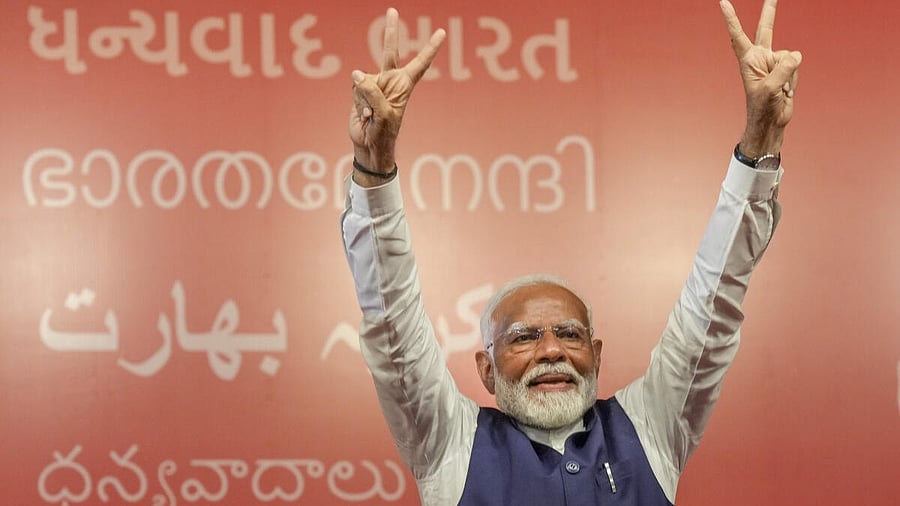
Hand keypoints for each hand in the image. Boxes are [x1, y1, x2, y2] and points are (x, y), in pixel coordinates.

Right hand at [349, 8, 445, 183]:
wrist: (369, 146)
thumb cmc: (383, 134)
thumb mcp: (382, 115)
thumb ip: (371, 92)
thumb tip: (357, 73)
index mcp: (404, 85)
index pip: (420, 63)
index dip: (430, 48)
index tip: (441, 33)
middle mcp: (390, 81)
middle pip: (390, 51)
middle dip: (391, 31)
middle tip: (393, 10)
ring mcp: (374, 84)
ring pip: (364, 79)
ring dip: (364, 98)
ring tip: (370, 116)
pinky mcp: (360, 91)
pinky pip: (355, 88)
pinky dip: (357, 101)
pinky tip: (363, 114)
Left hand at [720, 0, 801, 157]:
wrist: (770, 121)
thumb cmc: (762, 107)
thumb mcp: (771, 88)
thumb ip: (784, 68)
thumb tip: (795, 54)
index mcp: (748, 60)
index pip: (738, 35)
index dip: (732, 19)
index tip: (723, 3)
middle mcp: (759, 58)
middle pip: (765, 29)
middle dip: (769, 12)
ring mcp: (773, 63)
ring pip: (789, 56)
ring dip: (789, 75)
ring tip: (780, 90)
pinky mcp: (785, 69)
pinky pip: (796, 65)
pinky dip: (794, 79)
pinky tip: (786, 90)